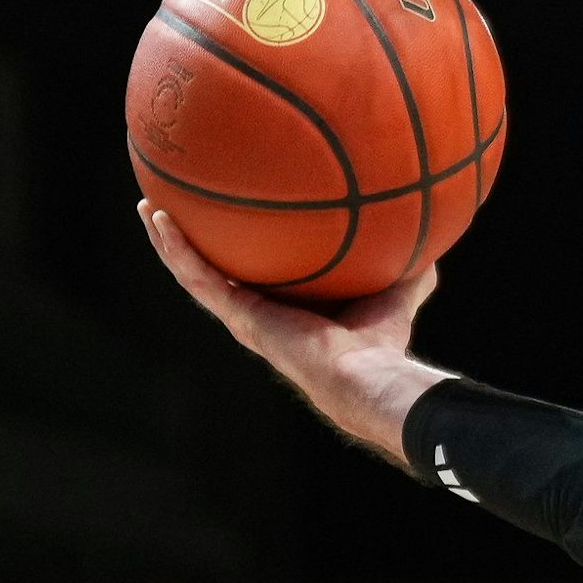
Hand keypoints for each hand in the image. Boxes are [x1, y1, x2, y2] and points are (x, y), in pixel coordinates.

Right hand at [138, 200, 451, 459]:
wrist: (365, 374)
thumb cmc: (383, 345)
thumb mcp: (397, 294)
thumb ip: (410, 271)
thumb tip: (433, 243)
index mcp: (289, 311)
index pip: (259, 278)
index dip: (245, 254)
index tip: (233, 225)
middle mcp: (259, 314)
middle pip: (218, 274)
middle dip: (196, 244)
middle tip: (174, 210)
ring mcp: (244, 317)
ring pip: (195, 273)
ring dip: (170, 242)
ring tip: (149, 208)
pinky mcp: (238, 316)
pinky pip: (196, 275)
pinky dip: (175, 247)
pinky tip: (158, 217)